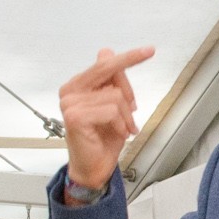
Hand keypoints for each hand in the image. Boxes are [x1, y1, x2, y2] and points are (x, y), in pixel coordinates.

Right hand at [58, 46, 153, 188]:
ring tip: (125, 127)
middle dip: (129, 62)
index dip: (127, 57)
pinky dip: (120, 123)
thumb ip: (112, 82)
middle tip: (149, 55)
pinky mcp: (75, 117)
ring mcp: (70, 103)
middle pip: (106, 68)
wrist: (94, 167)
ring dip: (127, 114)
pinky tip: (119, 133)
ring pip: (115, 95)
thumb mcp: (115, 107)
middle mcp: (70, 91)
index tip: (148, 51)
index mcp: (78, 86)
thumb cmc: (103, 138)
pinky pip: (110, 110)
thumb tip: (107, 54)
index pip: (103, 63)